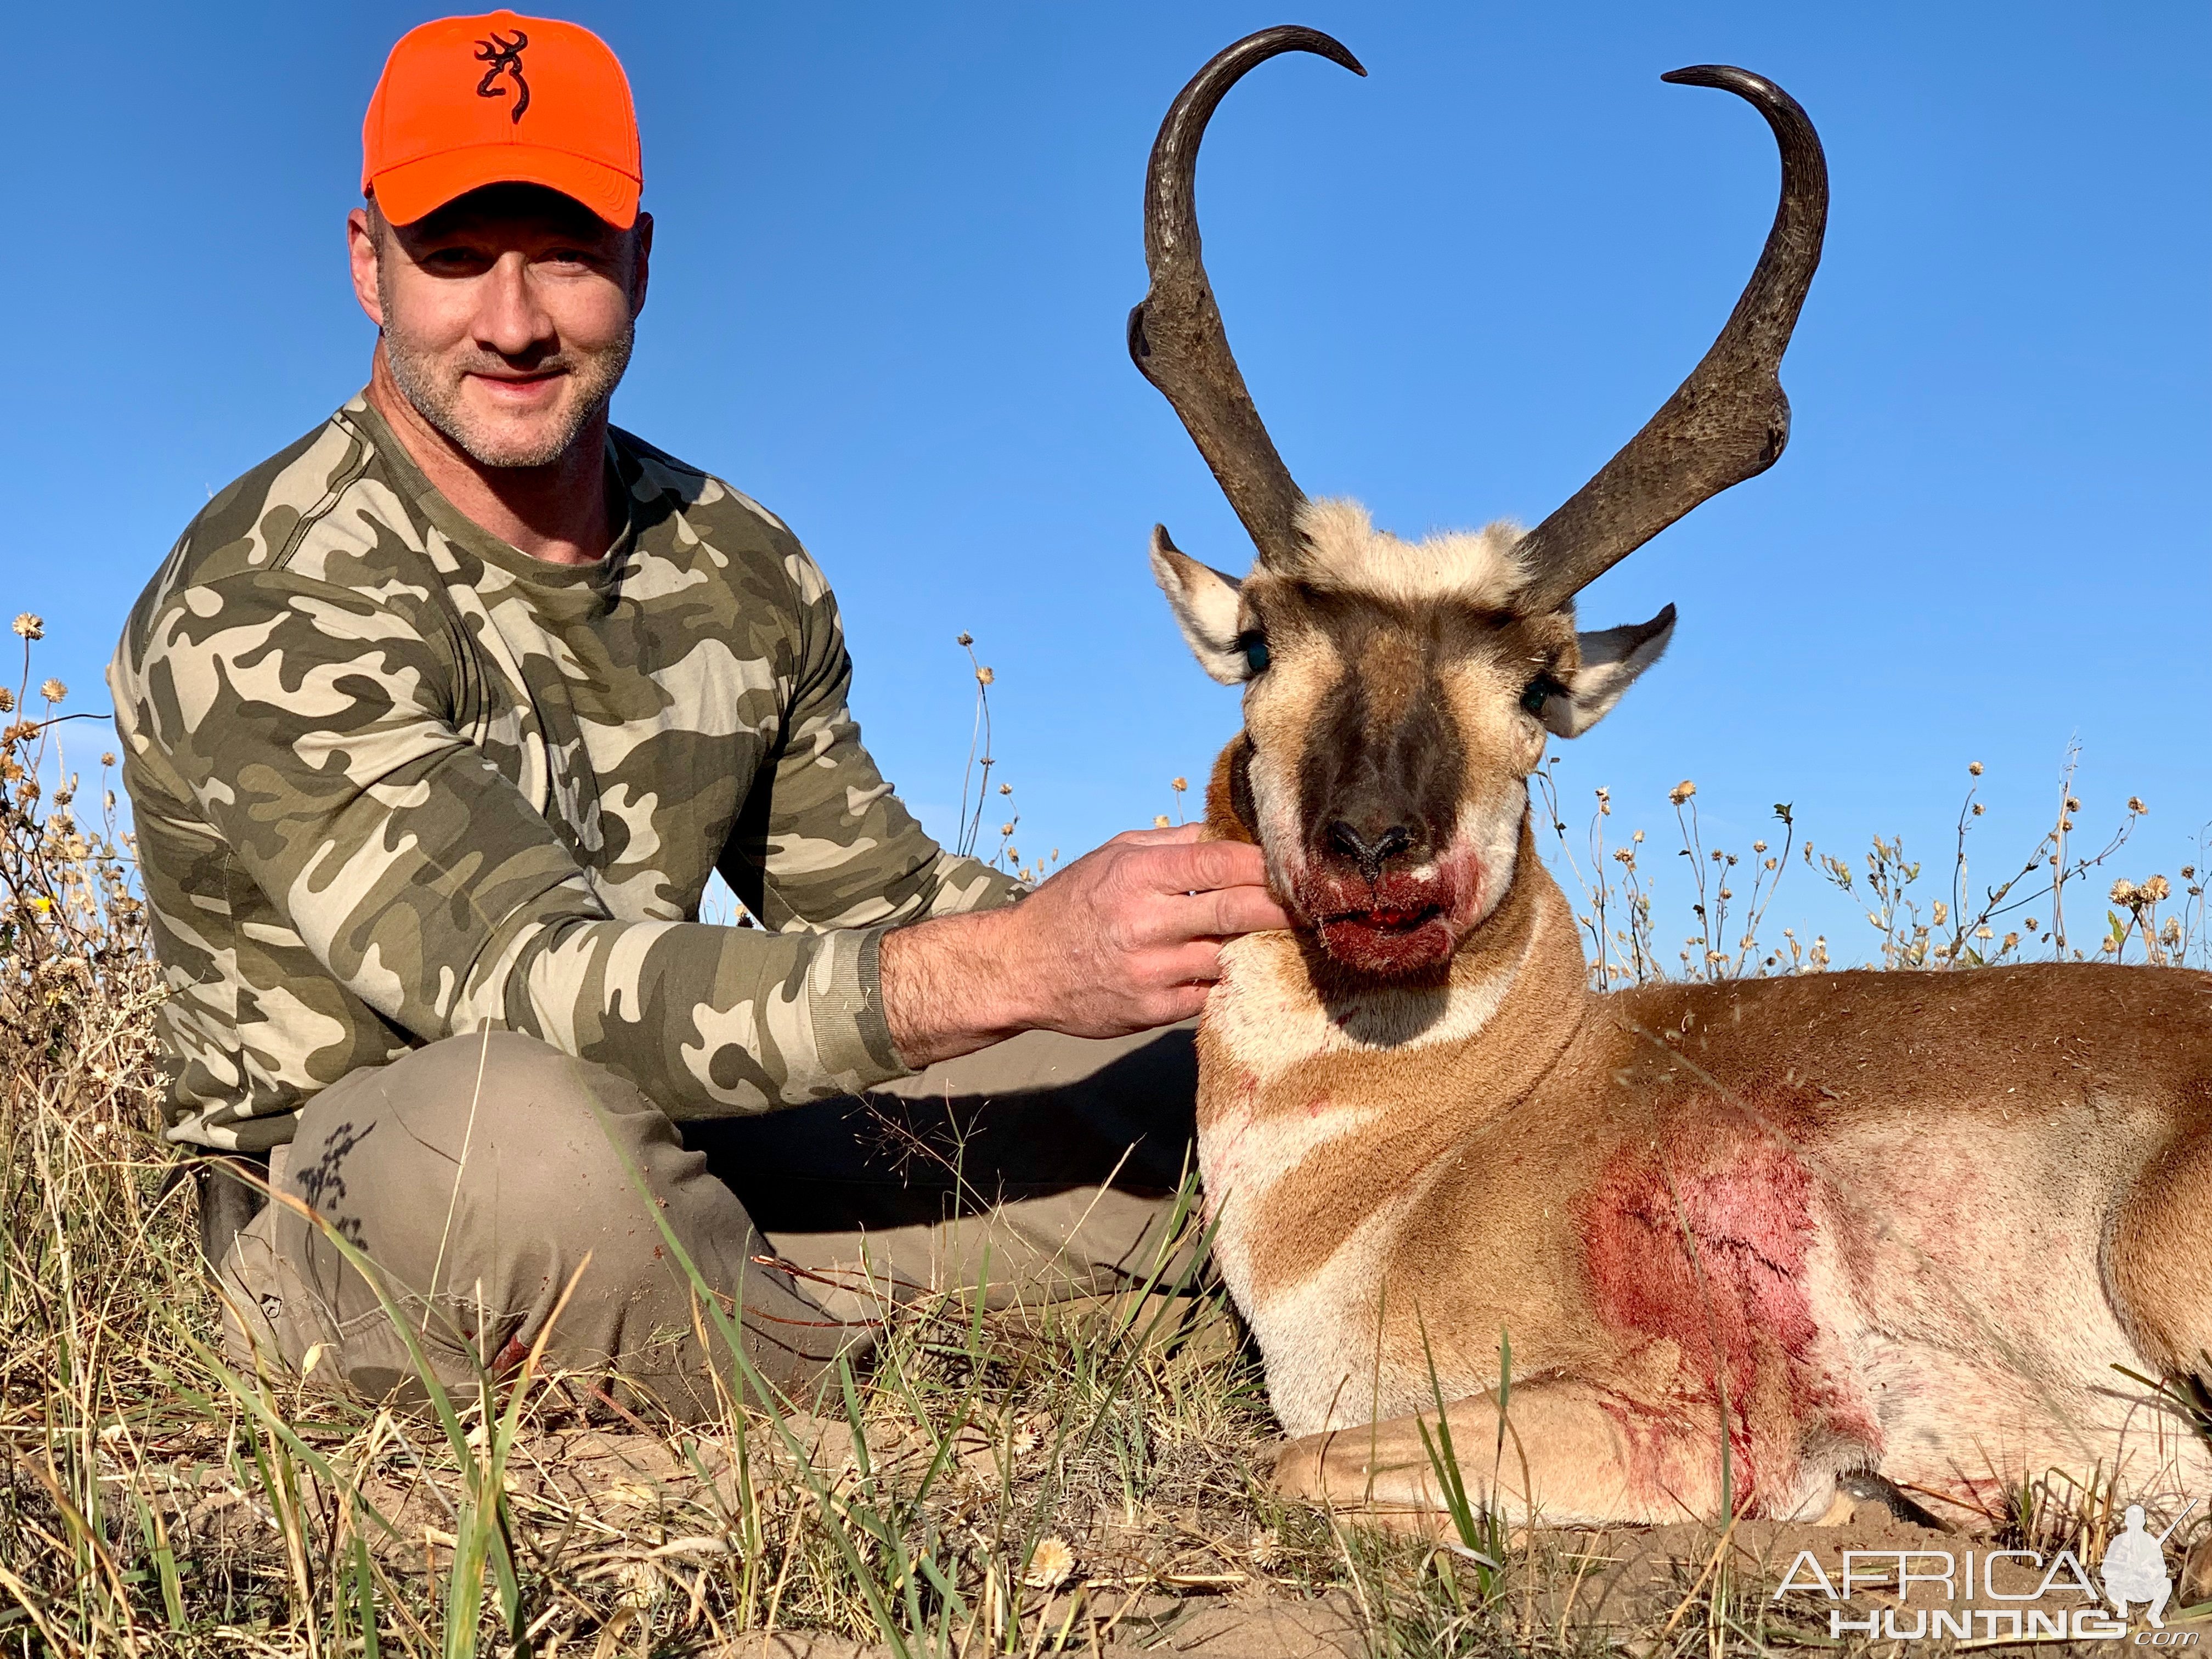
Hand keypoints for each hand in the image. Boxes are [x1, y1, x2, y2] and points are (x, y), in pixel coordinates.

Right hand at [880, 824, 1291, 1067]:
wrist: (1019, 969)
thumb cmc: (1072, 903)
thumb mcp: (1113, 855)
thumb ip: (1172, 844)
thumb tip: (1229, 832)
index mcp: (1139, 876)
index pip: (1219, 863)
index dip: (1266, 863)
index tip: (1298, 862)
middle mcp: (1147, 924)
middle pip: (1237, 911)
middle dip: (1284, 906)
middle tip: (1318, 901)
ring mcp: (1152, 973)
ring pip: (1231, 958)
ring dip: (1265, 947)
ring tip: (1295, 937)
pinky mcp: (1154, 1012)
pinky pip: (1211, 995)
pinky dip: (1233, 981)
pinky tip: (1254, 971)